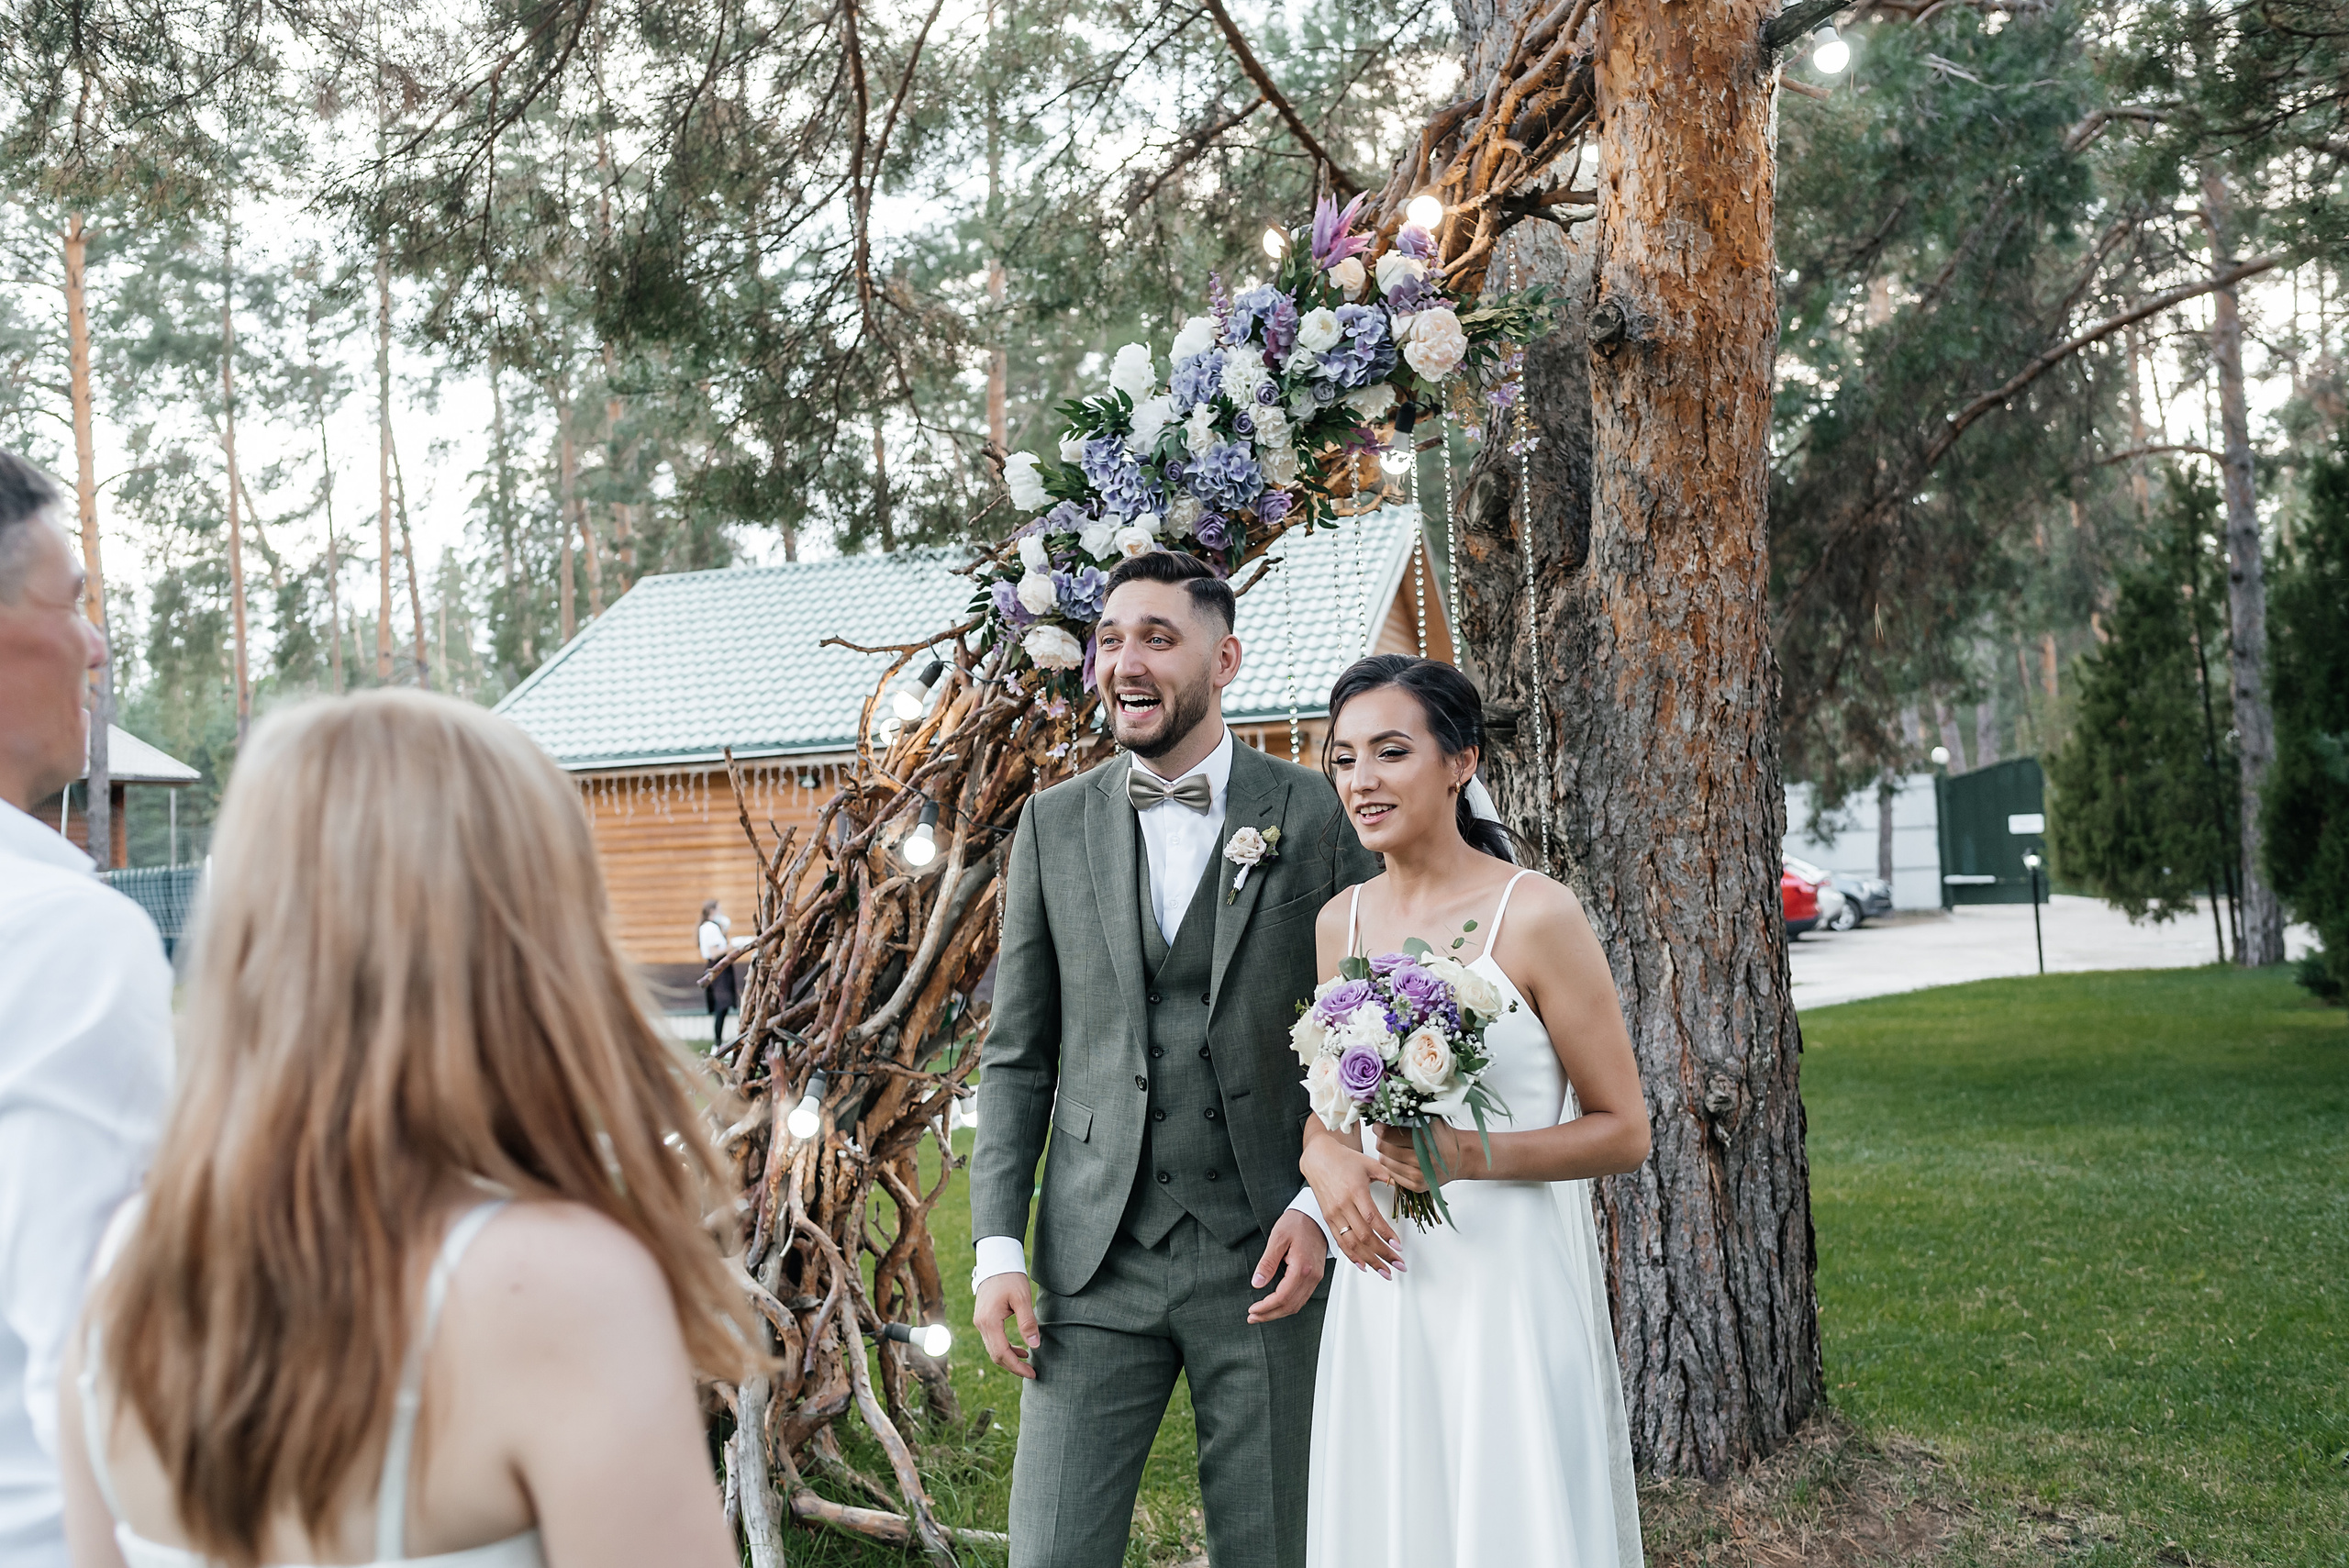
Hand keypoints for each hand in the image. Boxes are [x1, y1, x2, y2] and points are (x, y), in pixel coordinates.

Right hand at [973, 1271, 1040, 1378]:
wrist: (996, 1261)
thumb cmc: (1010, 1277)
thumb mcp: (1023, 1298)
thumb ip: (1028, 1322)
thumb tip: (1035, 1346)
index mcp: (989, 1321)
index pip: (1002, 1353)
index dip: (1017, 1367)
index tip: (1032, 1373)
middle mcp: (981, 1324)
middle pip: (995, 1355)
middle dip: (1013, 1367)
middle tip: (1031, 1373)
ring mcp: (980, 1322)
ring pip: (993, 1349)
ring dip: (1009, 1358)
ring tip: (1028, 1362)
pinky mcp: (983, 1319)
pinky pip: (993, 1341)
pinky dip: (1005, 1348)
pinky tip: (1020, 1348)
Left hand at [1246, 1210, 1327, 1323]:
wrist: (1314, 1215)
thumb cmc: (1297, 1223)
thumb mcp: (1277, 1238)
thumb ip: (1267, 1263)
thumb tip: (1257, 1283)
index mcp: (1302, 1268)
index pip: (1282, 1297)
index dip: (1266, 1307)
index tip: (1252, 1310)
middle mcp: (1312, 1276)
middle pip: (1290, 1306)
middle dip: (1269, 1314)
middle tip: (1252, 1317)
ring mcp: (1316, 1277)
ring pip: (1297, 1305)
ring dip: (1278, 1312)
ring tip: (1261, 1314)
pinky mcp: (1316, 1276)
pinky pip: (1302, 1298)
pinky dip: (1288, 1305)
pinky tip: (1276, 1304)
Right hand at [1301, 1132, 1403, 1278]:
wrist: (1318, 1158)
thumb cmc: (1344, 1160)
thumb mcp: (1370, 1164)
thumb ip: (1389, 1177)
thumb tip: (1407, 1188)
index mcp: (1355, 1190)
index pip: (1371, 1218)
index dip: (1386, 1234)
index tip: (1398, 1246)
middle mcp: (1342, 1204)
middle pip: (1363, 1236)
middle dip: (1383, 1254)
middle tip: (1398, 1264)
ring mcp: (1333, 1214)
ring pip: (1351, 1244)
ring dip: (1370, 1260)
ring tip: (1384, 1271)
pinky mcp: (1328, 1219)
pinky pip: (1340, 1242)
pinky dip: (1352, 1256)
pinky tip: (1364, 1265)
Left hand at [1372, 1120, 1477, 1191]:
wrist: (1461, 1158)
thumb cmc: (1445, 1137)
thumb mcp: (1430, 1120)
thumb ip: (1409, 1116)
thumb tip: (1386, 1111)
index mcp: (1422, 1140)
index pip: (1387, 1135)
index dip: (1379, 1128)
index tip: (1379, 1124)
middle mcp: (1420, 1160)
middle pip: (1383, 1149)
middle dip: (1381, 1140)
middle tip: (1385, 1135)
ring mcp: (1418, 1176)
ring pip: (1385, 1162)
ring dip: (1385, 1153)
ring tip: (1394, 1147)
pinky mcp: (1416, 1186)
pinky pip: (1392, 1174)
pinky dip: (1392, 1165)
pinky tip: (1400, 1159)